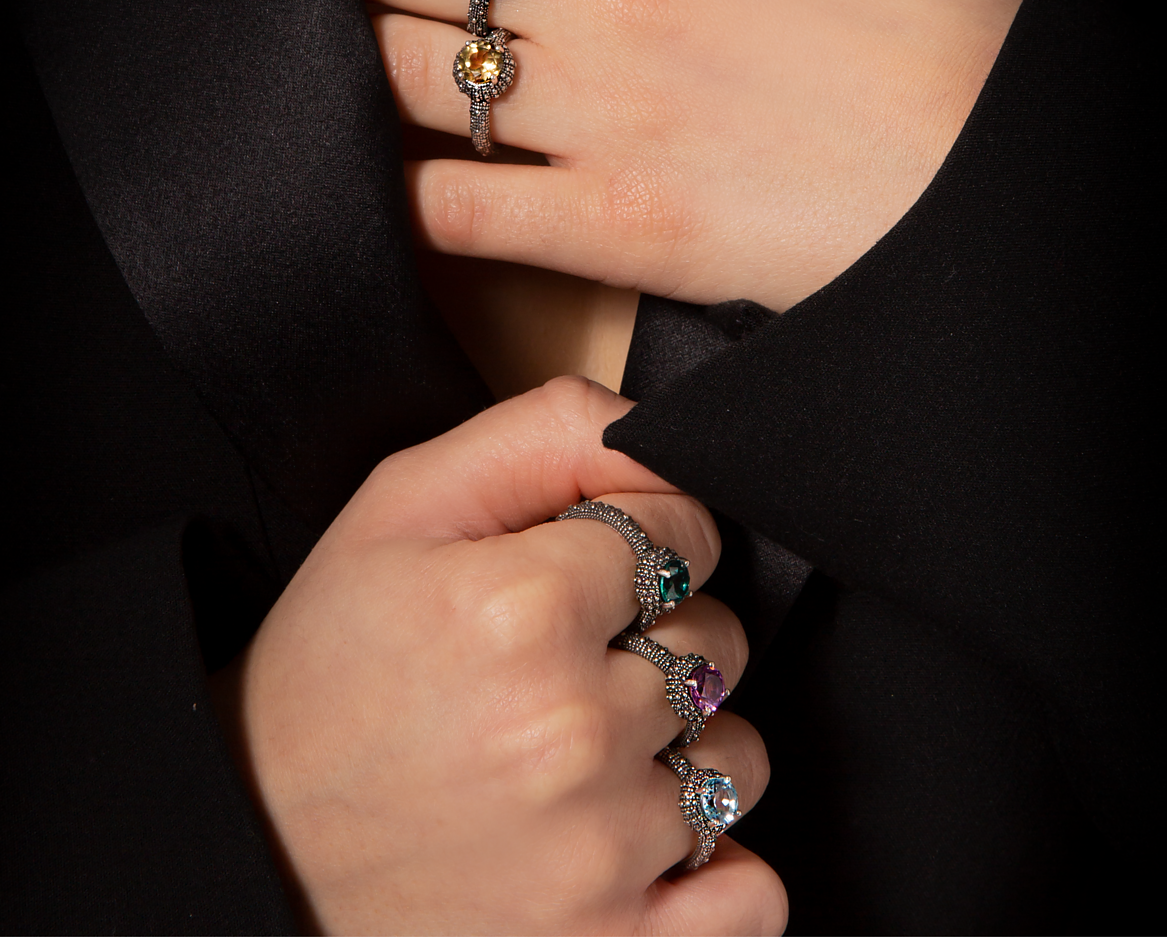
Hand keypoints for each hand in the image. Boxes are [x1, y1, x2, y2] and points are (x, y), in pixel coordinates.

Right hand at [212, 378, 783, 934]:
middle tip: (567, 664)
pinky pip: (752, 890)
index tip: (600, 570)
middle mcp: (570, 729)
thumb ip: (543, 433)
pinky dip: (713, 864)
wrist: (261, 840)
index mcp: (521, 608)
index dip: (648, 542)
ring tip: (581, 754)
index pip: (687, 533)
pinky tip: (629, 836)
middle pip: (719, 642)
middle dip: (660, 638)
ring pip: (738, 757)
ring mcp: (598, 853)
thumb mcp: (404, 506)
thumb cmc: (335, 668)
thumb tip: (651, 430)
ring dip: (681, 749)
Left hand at [352, 0, 1032, 311]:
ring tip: (407, 64)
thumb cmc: (965, 35)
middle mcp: (607, 1)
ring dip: (385, 63)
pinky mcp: (607, 227)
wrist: (995, 191)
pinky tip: (433, 183)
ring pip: (412, 73)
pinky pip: (457, 207)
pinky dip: (425, 194)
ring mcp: (598, 119)